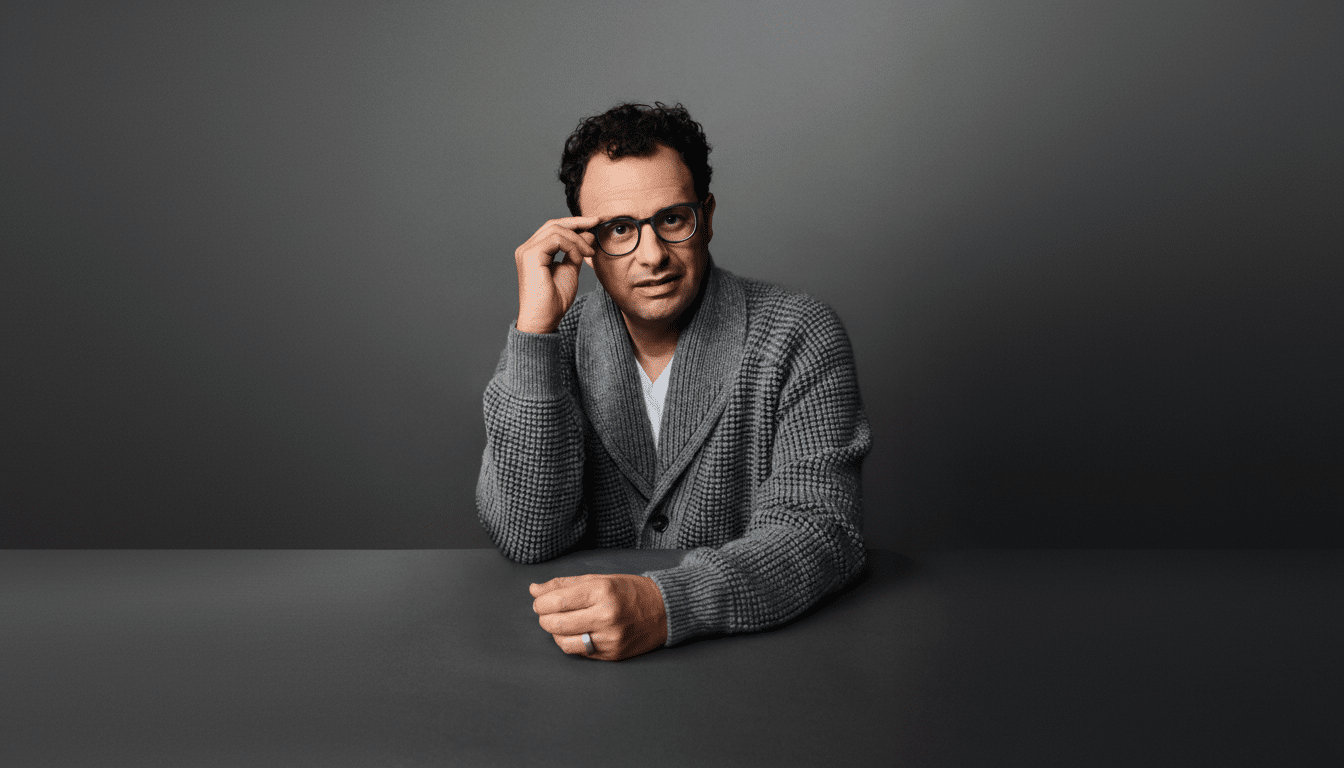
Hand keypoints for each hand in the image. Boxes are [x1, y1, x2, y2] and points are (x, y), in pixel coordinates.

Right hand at [514, 216, 599, 333]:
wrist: (544, 320)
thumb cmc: (554, 301)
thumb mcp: (570, 270)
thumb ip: (577, 251)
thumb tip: (589, 233)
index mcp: (534, 251)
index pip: (554, 228)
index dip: (575, 223)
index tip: (595, 222)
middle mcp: (527, 248)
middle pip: (554, 224)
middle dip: (578, 223)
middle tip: (597, 224)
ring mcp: (526, 251)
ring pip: (556, 229)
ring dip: (577, 239)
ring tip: (588, 254)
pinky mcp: (530, 256)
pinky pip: (555, 239)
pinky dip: (571, 246)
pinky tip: (578, 259)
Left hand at [530, 573, 666, 660]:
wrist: (665, 610)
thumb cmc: (630, 591)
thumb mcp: (599, 580)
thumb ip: (564, 584)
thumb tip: (534, 590)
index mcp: (602, 591)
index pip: (557, 601)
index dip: (541, 603)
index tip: (540, 602)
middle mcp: (606, 616)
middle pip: (556, 624)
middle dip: (544, 619)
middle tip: (546, 613)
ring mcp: (610, 638)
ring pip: (564, 642)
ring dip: (556, 634)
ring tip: (561, 624)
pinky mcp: (613, 654)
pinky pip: (580, 652)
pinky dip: (572, 643)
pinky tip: (576, 633)